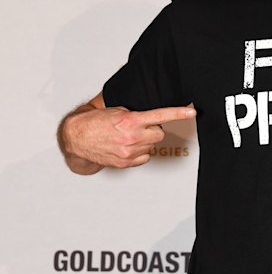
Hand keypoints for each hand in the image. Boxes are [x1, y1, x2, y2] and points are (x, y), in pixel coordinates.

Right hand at [62, 104, 195, 168]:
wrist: (77, 138)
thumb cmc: (95, 122)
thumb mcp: (116, 111)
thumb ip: (136, 115)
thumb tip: (151, 119)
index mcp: (130, 121)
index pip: (160, 116)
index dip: (178, 113)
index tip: (192, 111)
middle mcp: (132, 137)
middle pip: (159, 134)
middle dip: (153, 130)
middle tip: (140, 127)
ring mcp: (129, 152)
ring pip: (151, 147)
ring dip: (145, 142)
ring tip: (129, 137)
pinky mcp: (126, 163)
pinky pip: (144, 158)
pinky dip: (140, 153)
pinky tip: (127, 147)